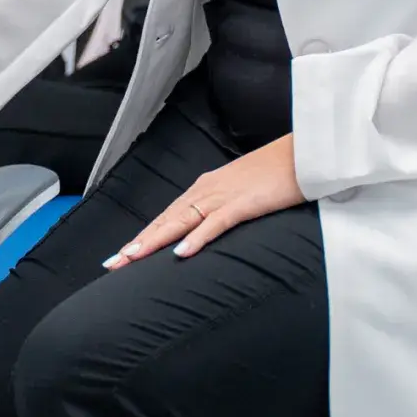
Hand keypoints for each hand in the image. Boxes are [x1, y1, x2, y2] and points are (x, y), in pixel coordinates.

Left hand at [103, 135, 302, 266]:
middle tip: (113, 262)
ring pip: (180, 222)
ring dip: (154, 241)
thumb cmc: (277, 174)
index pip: (168, 216)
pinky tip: (180, 252)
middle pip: (166, 220)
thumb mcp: (243, 192)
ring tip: (131, 258)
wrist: (303, 154)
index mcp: (205, 189)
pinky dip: (196, 238)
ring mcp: (223, 196)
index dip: (144, 236)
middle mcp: (206, 191)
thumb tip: (208, 226)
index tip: (123, 254)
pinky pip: (215, 223)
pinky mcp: (243, 204)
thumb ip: (224, 208)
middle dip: (138, 242)